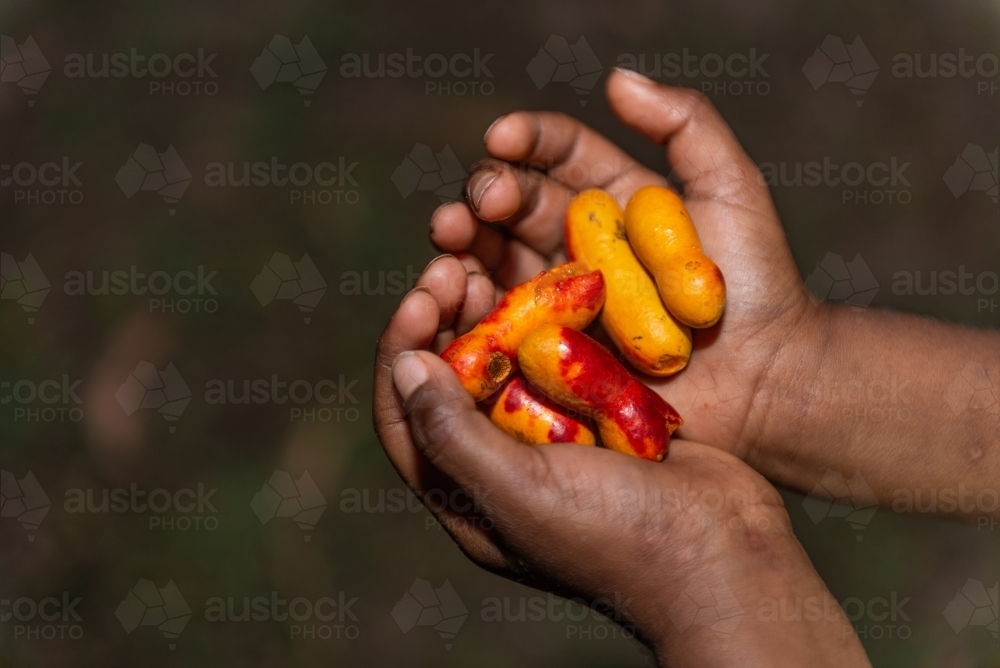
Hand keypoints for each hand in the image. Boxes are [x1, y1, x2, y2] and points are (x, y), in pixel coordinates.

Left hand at [372, 260, 868, 665]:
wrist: (726, 551)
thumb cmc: (620, 537)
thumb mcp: (521, 493)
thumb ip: (453, 436)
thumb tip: (403, 369)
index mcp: (469, 496)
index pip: (406, 419)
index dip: (400, 353)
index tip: (420, 297)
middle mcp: (502, 466)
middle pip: (449, 383)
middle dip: (442, 321)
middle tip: (453, 265)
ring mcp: (553, 440)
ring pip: (502, 363)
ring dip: (491, 313)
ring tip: (491, 262)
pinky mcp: (598, 417)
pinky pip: (557, 359)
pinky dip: (547, 320)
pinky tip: (553, 282)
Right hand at [430, 68, 818, 462]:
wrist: (767, 380)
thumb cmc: (758, 287)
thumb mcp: (733, 190)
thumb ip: (686, 125)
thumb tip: (615, 80)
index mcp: (615, 201)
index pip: (559, 155)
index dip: (527, 139)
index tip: (501, 136)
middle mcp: (579, 246)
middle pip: (516, 206)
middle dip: (486, 193)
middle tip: (476, 202)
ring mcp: (563, 300)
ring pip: (497, 259)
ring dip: (465, 245)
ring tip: (450, 240)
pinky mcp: (552, 351)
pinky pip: (502, 323)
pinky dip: (472, 306)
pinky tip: (457, 293)